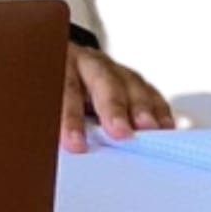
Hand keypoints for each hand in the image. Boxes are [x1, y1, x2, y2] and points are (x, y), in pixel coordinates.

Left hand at [60, 42, 174, 152]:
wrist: (59, 64)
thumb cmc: (53, 88)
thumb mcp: (45, 101)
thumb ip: (51, 119)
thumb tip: (60, 148)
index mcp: (60, 66)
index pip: (64, 91)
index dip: (70, 118)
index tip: (76, 144)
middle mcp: (87, 63)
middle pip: (102, 81)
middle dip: (113, 107)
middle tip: (121, 132)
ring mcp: (111, 69)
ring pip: (129, 82)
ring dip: (141, 107)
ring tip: (149, 129)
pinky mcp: (131, 80)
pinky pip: (148, 91)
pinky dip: (158, 108)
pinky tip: (164, 125)